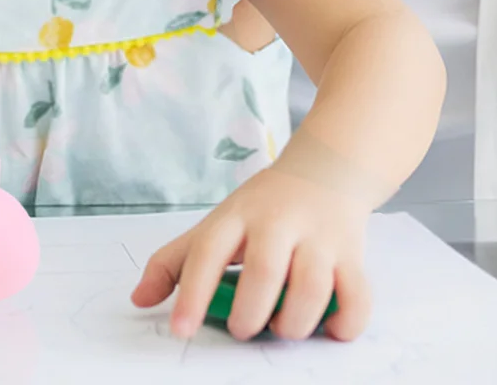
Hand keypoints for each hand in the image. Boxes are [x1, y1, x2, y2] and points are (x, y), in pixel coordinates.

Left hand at [130, 166, 372, 341]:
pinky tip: (329, 328)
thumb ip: (177, 261)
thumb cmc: (264, 206)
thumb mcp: (218, 222)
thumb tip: (139, 300)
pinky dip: (346, 322)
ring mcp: (320, 236)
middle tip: (242, 328)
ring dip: (295, 321)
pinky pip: (357, 296)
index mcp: (237, 214)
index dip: (192, 292)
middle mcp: (279, 221)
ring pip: (313, 286)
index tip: (181, 330)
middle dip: (251, 312)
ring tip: (282, 328)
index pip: (208, 250)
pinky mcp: (353, 253)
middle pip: (265, 269)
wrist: (327, 167)